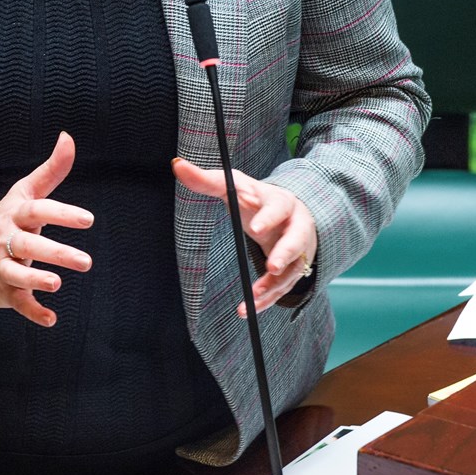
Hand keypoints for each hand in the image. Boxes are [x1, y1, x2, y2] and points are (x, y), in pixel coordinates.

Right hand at [0, 132, 94, 326]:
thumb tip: (68, 137)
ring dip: (35, 280)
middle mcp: (7, 240)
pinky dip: (33, 312)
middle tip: (85, 262)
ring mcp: (3, 266)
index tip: (87, 219)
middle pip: (28, 245)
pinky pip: (17, 302)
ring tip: (56, 284)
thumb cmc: (7, 218)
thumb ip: (51, 170)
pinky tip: (51, 319)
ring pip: (17, 274)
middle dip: (54, 253)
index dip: (61, 214)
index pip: (38, 211)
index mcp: (16, 214)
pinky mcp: (4, 290)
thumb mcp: (25, 192)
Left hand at [172, 157, 316, 315]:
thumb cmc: (255, 198)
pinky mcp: (295, 268)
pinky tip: (250, 309)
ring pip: (292, 269)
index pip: (277, 206)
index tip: (255, 229)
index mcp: (280, 201)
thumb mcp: (233, 186)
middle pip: (297, 239)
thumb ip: (206, 179)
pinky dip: (269, 299)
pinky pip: (285, 287)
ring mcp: (299, 249)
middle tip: (272, 266)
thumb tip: (176, 165)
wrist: (288, 212)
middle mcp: (295, 225)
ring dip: (274, 285)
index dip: (268, 217)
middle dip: (286, 252)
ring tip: (252, 299)